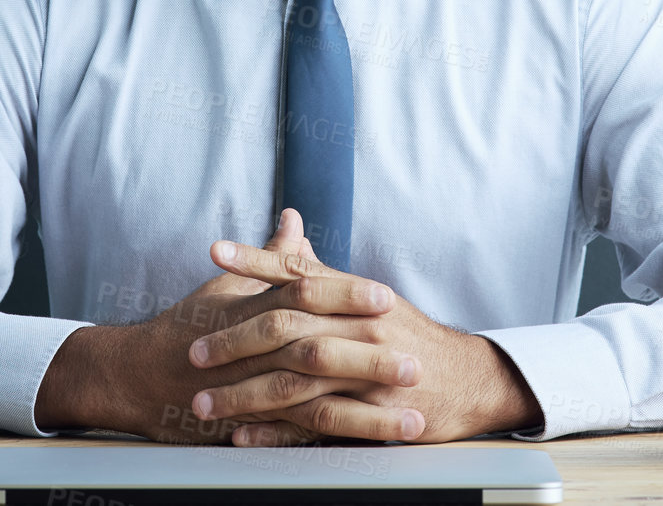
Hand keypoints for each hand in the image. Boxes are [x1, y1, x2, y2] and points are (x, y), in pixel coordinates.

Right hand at [36, 209, 393, 442]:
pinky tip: (375, 450)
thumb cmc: (188, 328)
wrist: (137, 378)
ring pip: (315, 400)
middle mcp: (256, 350)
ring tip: (414, 418)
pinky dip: (337, 443)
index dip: (347, 295)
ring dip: (368, 413)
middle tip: (415, 361)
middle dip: (368, 359)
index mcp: (254, 309)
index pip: (306, 294)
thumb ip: (271, 260)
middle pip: (317, 350)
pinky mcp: (252, 425)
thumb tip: (294, 221)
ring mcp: (254, 391)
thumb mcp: (228, 288)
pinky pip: (300, 437)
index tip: (386, 297)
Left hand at [188, 210, 542, 444]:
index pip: (300, 273)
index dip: (256, 261)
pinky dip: (275, 432)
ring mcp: (366, 373)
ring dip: (244, 394)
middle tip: (193, 351)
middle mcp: (360, 328)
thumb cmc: (410, 336)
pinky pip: (315, 425)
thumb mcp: (370, 296)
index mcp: (356, 296)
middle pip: (287, 328)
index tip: (214, 253)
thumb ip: (322, 270)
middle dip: (235, 339)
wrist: (469, 380)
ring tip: (202, 404)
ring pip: (294, 381)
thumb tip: (288, 229)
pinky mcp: (372, 415)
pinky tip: (242, 434)